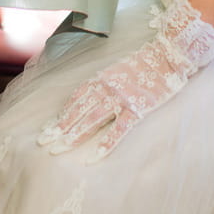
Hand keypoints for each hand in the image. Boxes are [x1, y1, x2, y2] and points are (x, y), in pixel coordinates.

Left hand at [37, 0, 213, 161]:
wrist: (170, 55)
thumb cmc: (147, 63)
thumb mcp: (121, 70)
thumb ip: (106, 82)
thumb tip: (91, 97)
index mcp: (103, 78)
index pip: (77, 98)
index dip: (63, 113)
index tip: (48, 127)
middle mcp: (108, 88)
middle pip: (79, 111)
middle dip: (60, 127)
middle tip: (43, 142)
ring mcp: (122, 99)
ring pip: (92, 120)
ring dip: (73, 135)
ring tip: (57, 149)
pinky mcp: (138, 109)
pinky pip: (118, 130)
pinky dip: (104, 145)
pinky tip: (91, 158)